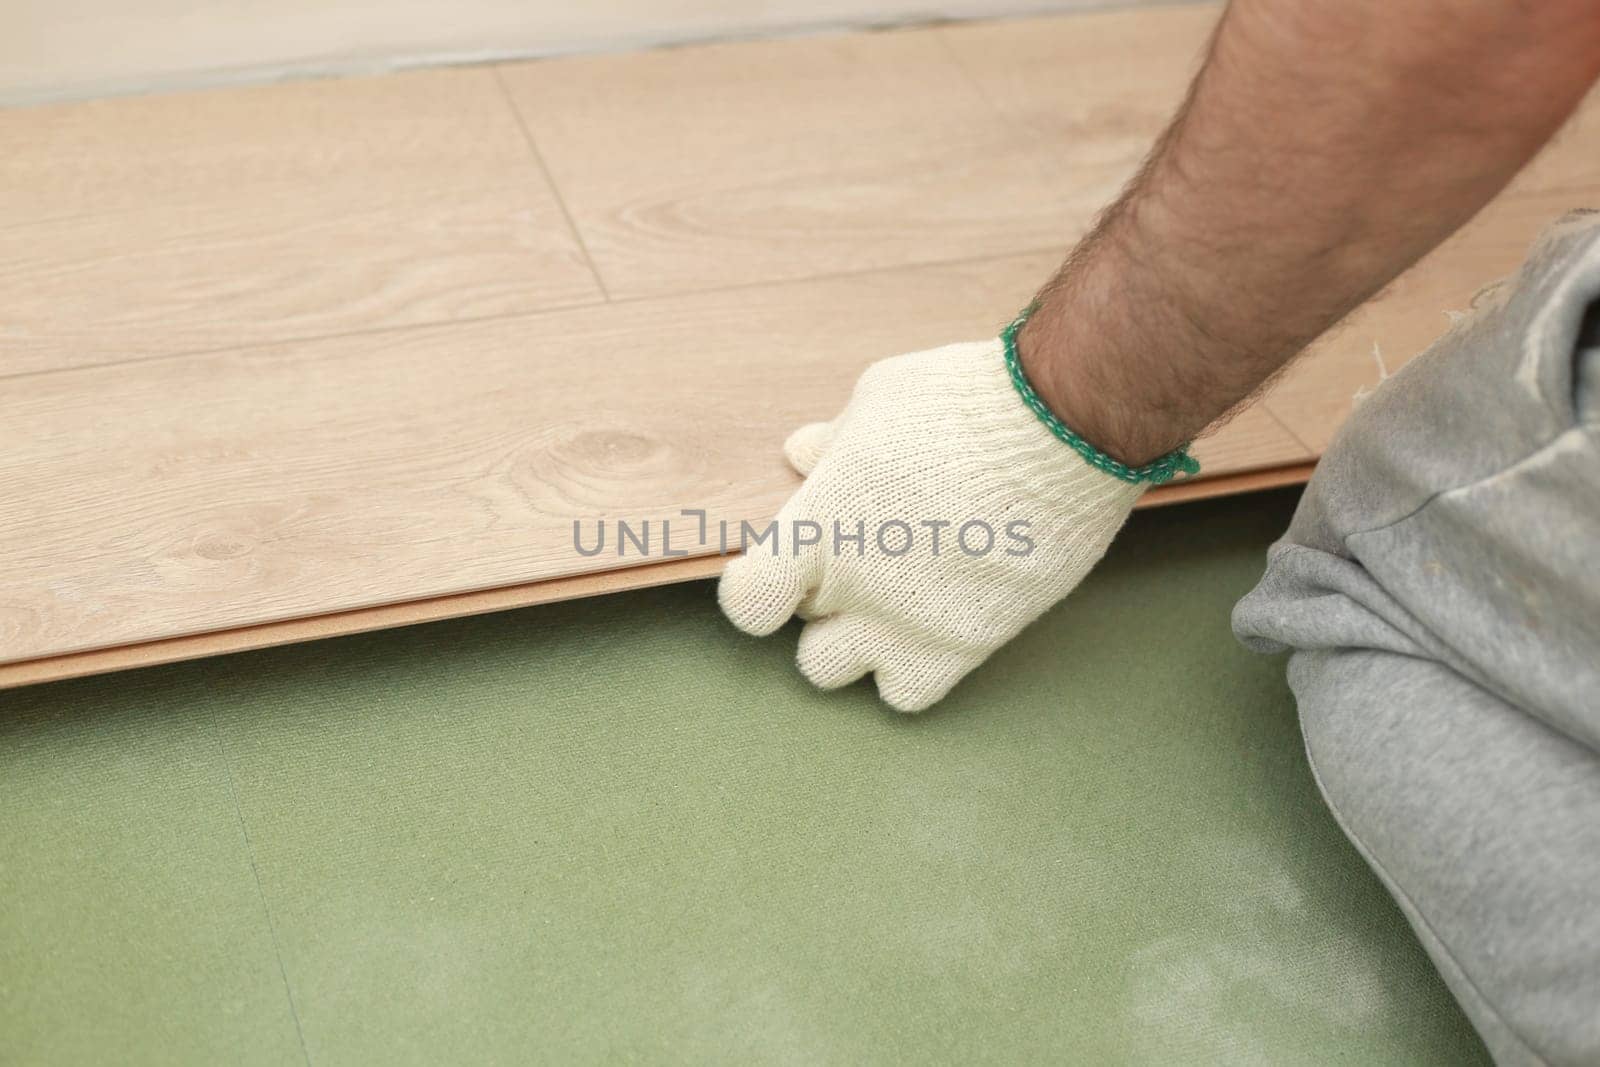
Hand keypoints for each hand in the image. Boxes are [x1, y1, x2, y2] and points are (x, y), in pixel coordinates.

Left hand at [717, 336, 1158, 711]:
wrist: (1065, 429)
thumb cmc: (966, 403)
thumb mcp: (878, 400)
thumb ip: (831, 442)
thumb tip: (799, 454)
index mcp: (819, 527)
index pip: (747, 601)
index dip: (757, 589)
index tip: (779, 571)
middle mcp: (855, 588)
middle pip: (798, 627)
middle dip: (817, 599)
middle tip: (855, 563)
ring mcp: (910, 624)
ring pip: (836, 672)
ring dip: (850, 642)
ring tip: (887, 600)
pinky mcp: (967, 644)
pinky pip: (907, 694)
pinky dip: (907, 670)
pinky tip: (930, 623)